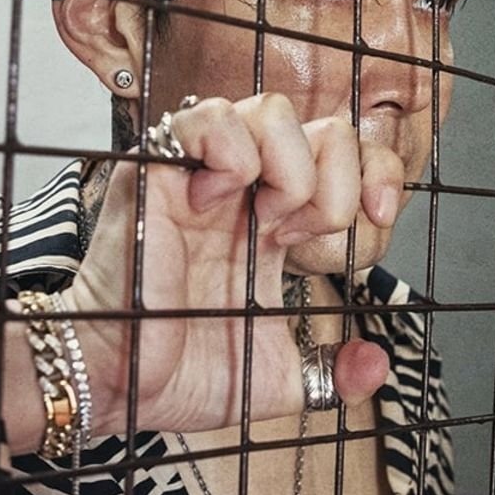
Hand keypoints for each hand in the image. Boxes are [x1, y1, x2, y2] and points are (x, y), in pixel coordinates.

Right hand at [64, 92, 398, 437]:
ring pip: (271, 109)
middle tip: (306, 232)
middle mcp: (245, 192)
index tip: (376, 219)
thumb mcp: (276, 382)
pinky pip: (206, 116)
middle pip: (323, 127)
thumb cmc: (179, 376)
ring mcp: (202, 175)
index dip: (378, 176)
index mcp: (276, 226)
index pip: (346, 160)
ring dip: (291, 164)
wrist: (116, 386)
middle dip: (339, 178)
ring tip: (270, 217)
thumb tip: (376, 365)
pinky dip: (232, 148)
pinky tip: (222, 197)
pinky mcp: (158, 170)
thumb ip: (331, 374)